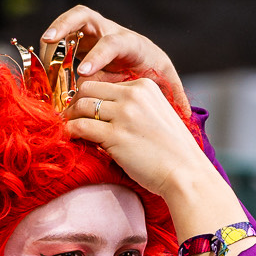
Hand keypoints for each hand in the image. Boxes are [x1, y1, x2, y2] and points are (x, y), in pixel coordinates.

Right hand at [40, 5, 186, 108]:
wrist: (141, 58)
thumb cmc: (151, 70)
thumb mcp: (163, 81)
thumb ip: (174, 95)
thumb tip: (189, 114)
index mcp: (129, 42)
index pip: (112, 43)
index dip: (97, 56)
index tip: (83, 74)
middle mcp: (109, 32)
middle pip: (87, 17)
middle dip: (68, 26)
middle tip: (51, 41)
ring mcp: (93, 33)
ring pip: (72, 20)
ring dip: (56, 28)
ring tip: (42, 43)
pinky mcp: (80, 39)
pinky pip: (63, 35)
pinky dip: (52, 42)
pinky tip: (41, 57)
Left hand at [63, 78, 218, 197]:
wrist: (186, 173)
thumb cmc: (172, 151)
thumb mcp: (157, 116)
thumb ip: (134, 108)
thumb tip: (104, 113)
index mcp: (144, 86)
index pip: (104, 82)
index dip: (89, 95)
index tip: (84, 108)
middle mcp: (133, 95)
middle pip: (88, 88)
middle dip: (75, 102)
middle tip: (71, 117)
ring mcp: (124, 115)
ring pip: (81, 105)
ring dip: (70, 117)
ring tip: (69, 128)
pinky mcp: (115, 136)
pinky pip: (80, 126)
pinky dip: (71, 131)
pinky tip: (70, 138)